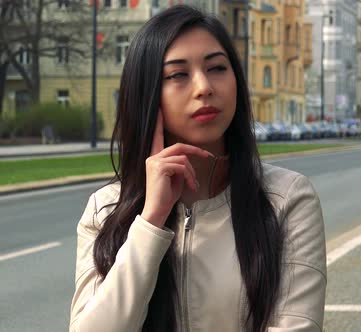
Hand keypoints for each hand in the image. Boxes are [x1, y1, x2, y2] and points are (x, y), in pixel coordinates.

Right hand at [141, 111, 213, 227]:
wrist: (157, 210)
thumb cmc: (166, 196)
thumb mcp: (175, 178)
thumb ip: (179, 166)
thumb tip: (188, 161)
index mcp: (154, 158)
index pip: (156, 137)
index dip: (157, 123)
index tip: (159, 109)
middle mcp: (152, 157)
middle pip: (178, 146)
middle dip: (196, 151)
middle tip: (208, 156)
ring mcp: (154, 161)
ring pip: (183, 158)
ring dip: (192, 172)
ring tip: (193, 184)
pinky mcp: (160, 167)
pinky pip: (182, 166)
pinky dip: (189, 176)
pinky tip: (190, 186)